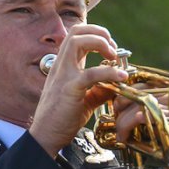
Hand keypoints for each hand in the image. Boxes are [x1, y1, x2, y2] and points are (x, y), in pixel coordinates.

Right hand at [30, 24, 127, 156]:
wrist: (46, 136)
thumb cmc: (62, 119)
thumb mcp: (85, 100)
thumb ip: (100, 89)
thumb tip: (118, 83)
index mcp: (64, 66)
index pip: (77, 35)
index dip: (97, 35)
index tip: (111, 51)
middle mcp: (61, 65)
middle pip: (77, 31)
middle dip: (100, 33)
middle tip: (114, 49)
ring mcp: (63, 75)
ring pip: (78, 41)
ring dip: (101, 43)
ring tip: (114, 57)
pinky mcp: (70, 88)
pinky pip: (91, 73)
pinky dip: (110, 71)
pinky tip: (122, 77)